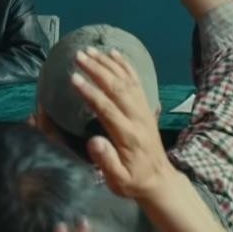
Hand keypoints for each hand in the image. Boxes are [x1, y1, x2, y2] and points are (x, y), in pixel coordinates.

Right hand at [71, 47, 175, 201]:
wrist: (159, 179)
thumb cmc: (133, 180)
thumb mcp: (118, 180)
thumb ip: (106, 162)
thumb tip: (94, 142)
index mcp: (128, 135)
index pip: (107, 108)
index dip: (90, 93)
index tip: (73, 78)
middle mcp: (137, 118)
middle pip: (117, 88)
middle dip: (97, 69)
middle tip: (78, 56)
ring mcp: (144, 110)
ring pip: (126, 80)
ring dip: (108, 63)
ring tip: (90, 50)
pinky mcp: (146, 107)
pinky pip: (136, 82)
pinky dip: (125, 66)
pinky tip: (114, 53)